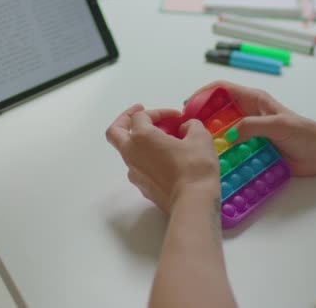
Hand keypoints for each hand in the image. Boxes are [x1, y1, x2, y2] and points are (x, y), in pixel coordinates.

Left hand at [106, 104, 220, 214]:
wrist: (193, 202)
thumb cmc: (195, 166)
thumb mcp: (200, 138)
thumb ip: (191, 126)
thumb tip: (185, 128)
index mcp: (142, 137)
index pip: (141, 116)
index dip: (159, 112)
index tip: (177, 117)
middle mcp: (131, 153)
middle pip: (115, 132)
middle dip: (125, 119)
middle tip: (139, 114)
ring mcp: (134, 172)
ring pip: (127, 151)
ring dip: (139, 142)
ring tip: (161, 141)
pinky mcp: (142, 188)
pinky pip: (139, 167)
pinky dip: (147, 159)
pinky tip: (164, 161)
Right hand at [194, 80, 315, 175]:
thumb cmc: (304, 133)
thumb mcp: (277, 125)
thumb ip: (252, 126)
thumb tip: (229, 135)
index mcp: (253, 100)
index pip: (222, 89)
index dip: (203, 94)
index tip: (188, 106)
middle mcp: (247, 115)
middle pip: (217, 111)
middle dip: (201, 118)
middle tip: (187, 131)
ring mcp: (249, 132)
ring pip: (222, 132)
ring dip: (211, 138)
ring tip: (197, 147)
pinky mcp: (252, 149)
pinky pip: (232, 150)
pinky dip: (222, 154)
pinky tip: (214, 161)